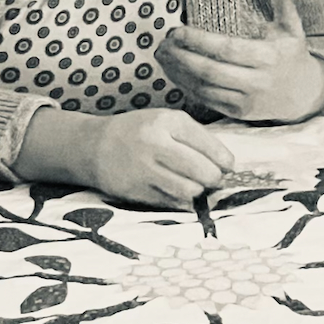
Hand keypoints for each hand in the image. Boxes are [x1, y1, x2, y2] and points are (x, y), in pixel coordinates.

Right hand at [82, 108, 236, 206]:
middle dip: (215, 179)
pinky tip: (177, 191)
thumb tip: (227, 165)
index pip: (207, 144)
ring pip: (188, 190)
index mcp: (166, 122)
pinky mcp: (135, 191)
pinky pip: (171, 202)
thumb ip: (196, 138)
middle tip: (215, 179)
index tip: (229, 166)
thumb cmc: (139, 132)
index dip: (224, 160)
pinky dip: (180, 200)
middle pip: (201, 171)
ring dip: (198, 191)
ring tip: (196, 185)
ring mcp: (143, 170)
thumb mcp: (166, 121)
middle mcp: (154, 144)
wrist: (94, 147)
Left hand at [161, 0, 323, 121]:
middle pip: (210, 71)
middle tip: (162, 44)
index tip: (177, 31)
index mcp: (268, 58)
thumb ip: (284, 6)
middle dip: (181, 58)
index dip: (199, 41)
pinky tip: (173, 73)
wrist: (303, 95)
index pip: (227, 49)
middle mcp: (257, 82)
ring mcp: (246, 100)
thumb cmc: (292, 56)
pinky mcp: (238, 113)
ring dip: (178, 73)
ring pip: (204, 88)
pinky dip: (187, 87)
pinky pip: (207, 100)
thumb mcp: (293, 30)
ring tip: (161, 56)